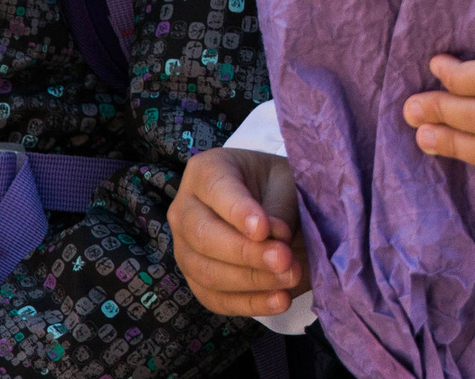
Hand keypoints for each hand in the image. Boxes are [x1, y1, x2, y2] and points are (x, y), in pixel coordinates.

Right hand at [167, 147, 307, 317]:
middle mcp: (184, 209)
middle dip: (246, 252)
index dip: (238, 212)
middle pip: (203, 236)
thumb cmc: (278, 185)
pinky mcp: (197, 281)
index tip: (264, 229)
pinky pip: (217, 299)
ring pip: (207, 272)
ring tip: (290, 276)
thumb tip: (275, 240)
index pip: (215, 190)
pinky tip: (280, 300)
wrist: (276, 205)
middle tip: (284, 258)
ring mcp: (185, 249)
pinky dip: (250, 303)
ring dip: (251, 280)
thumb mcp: (286, 181)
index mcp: (205, 171)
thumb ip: (279, 207)